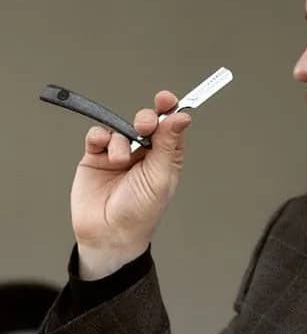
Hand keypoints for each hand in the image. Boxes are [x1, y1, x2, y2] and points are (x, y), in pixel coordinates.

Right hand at [71, 90, 191, 278]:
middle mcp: (144, 153)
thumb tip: (182, 117)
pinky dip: (101, 138)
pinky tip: (104, 153)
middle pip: (146, 121)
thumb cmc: (140, 212)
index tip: (166, 99)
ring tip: (120, 161)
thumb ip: (168, 145)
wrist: (109, 234)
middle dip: (145, 119)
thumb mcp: (160, 177)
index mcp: (165, 157)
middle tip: (144, 125)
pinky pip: (98, 135)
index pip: (170, 126)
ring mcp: (119, 153)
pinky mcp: (96, 157)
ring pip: (120, 127)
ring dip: (121, 139)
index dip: (169, 109)